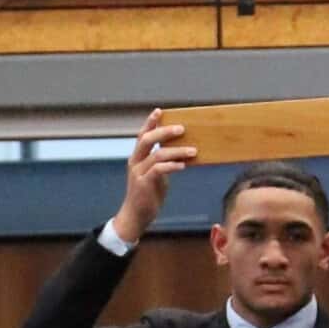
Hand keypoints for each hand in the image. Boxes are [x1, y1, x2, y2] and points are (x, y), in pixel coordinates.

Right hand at [110, 108, 197, 244]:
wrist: (136, 216)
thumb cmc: (148, 196)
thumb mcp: (156, 176)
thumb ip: (163, 163)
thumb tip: (181, 154)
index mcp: (137, 158)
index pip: (142, 135)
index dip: (150, 123)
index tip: (160, 111)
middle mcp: (135, 162)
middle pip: (147, 140)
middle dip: (164, 132)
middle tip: (182, 128)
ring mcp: (138, 173)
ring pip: (157, 155)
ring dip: (177, 151)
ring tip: (193, 150)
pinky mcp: (144, 184)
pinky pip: (159, 170)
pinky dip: (172, 165)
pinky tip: (183, 165)